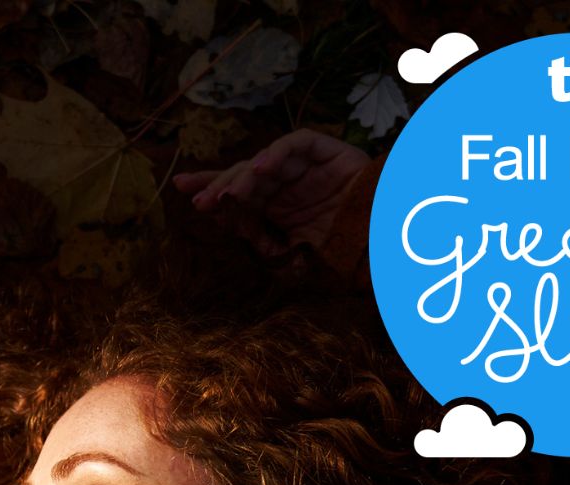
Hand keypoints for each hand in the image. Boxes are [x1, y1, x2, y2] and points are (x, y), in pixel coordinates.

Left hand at [172, 130, 371, 255]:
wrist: (387, 244)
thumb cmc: (342, 254)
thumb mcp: (292, 256)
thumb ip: (261, 240)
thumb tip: (228, 222)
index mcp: (276, 207)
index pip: (237, 194)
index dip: (210, 188)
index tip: (182, 190)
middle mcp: (286, 184)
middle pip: (243, 174)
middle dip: (217, 183)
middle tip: (198, 199)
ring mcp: (306, 168)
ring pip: (264, 161)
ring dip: (243, 175)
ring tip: (229, 195)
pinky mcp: (327, 152)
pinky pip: (296, 144)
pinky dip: (276, 153)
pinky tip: (260, 170)